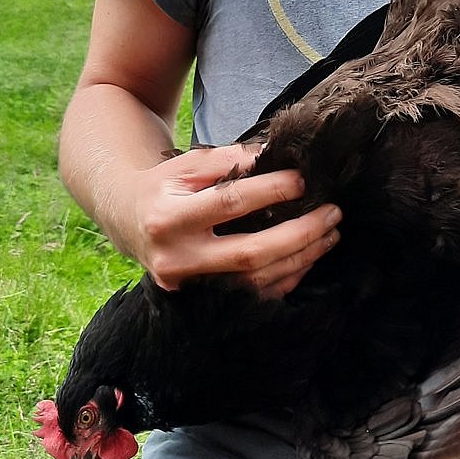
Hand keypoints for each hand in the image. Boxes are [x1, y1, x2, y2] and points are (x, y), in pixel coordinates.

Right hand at [124, 145, 341, 295]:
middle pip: (250, 252)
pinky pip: (253, 295)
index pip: (231, 203)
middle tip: (332, 213)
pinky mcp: (200, 300)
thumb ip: (229, 160)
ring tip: (329, 233)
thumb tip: (276, 158)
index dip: (272, 191)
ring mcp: (188, 285)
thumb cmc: (164, 187)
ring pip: (256, 279)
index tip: (304, 181)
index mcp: (168, 217)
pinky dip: (286, 278)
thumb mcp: (187, 165)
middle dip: (299, 233)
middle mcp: (176, 257)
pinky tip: (309, 257)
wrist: (127, 221)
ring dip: (301, 256)